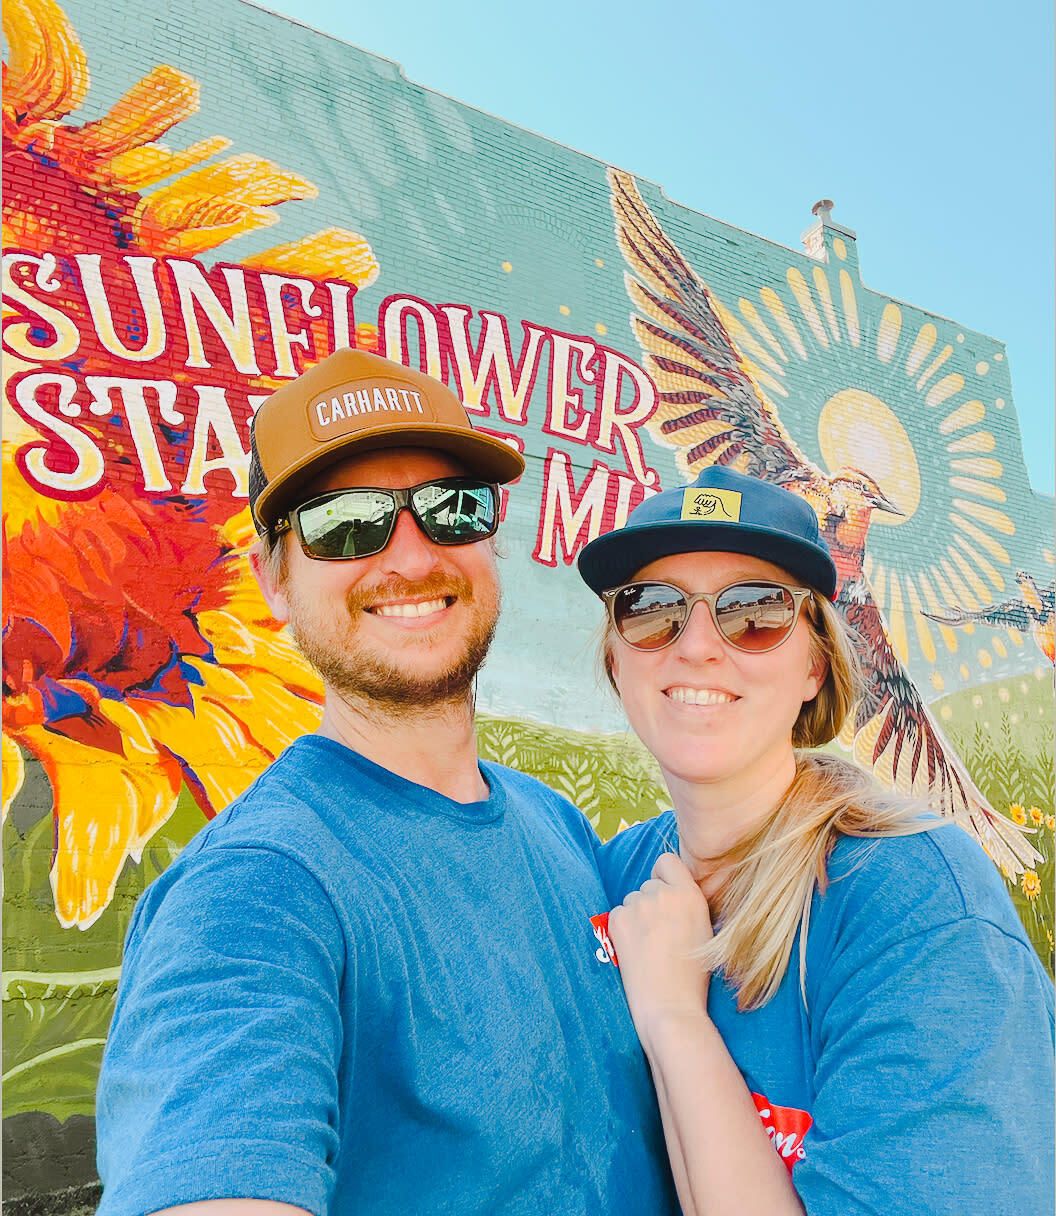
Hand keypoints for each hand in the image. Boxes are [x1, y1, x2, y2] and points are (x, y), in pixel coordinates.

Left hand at [607, 853, 714, 1047]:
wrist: (670, 1005)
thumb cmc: (692, 975)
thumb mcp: (704, 929)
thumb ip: (688, 903)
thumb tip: (671, 890)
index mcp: (690, 894)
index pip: (667, 860)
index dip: (664, 876)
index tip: (665, 895)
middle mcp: (663, 894)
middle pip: (648, 884)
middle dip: (651, 903)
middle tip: (660, 933)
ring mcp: (638, 905)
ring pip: (632, 900)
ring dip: (637, 916)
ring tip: (649, 946)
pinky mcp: (617, 920)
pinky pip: (618, 914)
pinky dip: (623, 928)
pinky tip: (635, 950)